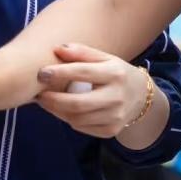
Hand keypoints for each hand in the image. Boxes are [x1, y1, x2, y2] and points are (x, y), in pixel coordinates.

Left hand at [35, 43, 150, 137]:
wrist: (141, 96)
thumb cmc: (116, 73)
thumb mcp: (104, 57)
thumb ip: (81, 52)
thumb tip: (56, 48)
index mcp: (115, 73)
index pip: (83, 72)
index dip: (60, 73)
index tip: (41, 72)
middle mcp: (116, 97)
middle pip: (77, 104)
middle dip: (53, 100)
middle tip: (39, 94)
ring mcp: (115, 117)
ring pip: (76, 119)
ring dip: (57, 111)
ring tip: (48, 101)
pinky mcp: (111, 130)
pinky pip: (81, 127)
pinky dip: (68, 119)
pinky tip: (63, 110)